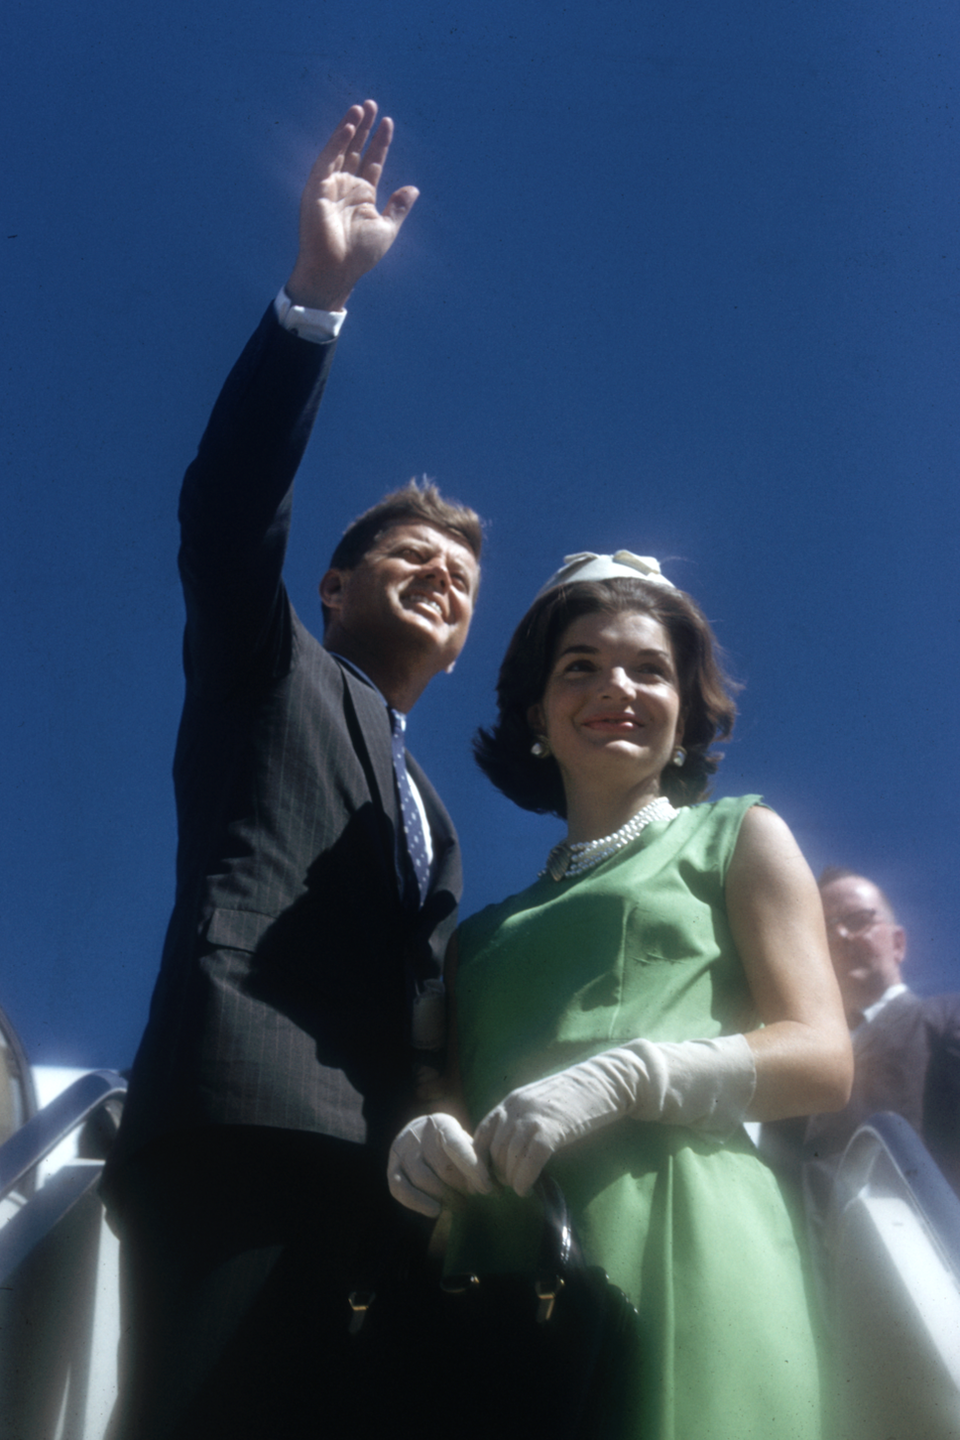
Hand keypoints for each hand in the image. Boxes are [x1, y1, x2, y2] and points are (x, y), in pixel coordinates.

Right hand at [285, 100, 418, 310]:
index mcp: (363, 196)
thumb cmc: (359, 256)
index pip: (372, 161)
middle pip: (356, 149)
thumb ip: (398, 207)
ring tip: (360, 107)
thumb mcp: (387, 229)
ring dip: (350, 128)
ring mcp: (331, 185)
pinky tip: (348, 126)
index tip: (388, 122)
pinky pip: (327, 159)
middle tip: (372, 104)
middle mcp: (346, 187)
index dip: (380, 142)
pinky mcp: (317, 187)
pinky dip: (337, 142)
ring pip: (341, 149)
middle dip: (364, 128)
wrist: (337, 269)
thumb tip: (414, 189)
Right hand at [387, 1113, 493, 1218]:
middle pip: (441, 1165)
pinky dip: (419, 1203)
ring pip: (423, 1179)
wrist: (419, 1135)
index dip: (473, 1167)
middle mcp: (418, 1134)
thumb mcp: (466, 1143)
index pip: (456, 1144)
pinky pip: (401, 1189)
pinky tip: (436, 1211)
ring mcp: (402, 1151)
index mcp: (441, 1123)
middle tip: (475, 1195)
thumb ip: (478, 1160)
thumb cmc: (451, 1145)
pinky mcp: (392, 1169)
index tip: (487, 1188)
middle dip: (462, 1186)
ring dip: (444, 1197)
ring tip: (461, 1204)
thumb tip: (497, 1186)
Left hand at [472, 1063, 628, 1198]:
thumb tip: (508, 1150)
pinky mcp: (552, 1129)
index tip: (486, 1175)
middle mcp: (517, 1107)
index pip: (482, 1132)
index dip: (480, 1158)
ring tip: (518, 1188)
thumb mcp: (539, 1102)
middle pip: (495, 1149)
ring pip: (509, 1157)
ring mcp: (534, 1117)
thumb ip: (521, 1118)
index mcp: (512, 1100)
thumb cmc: (575, 1095)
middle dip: (497, 1172)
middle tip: (507, 1185)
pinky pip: (530, 1161)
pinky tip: (525, 1189)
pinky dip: (524, 1179)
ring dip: (511, 1178)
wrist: (605, 1082)